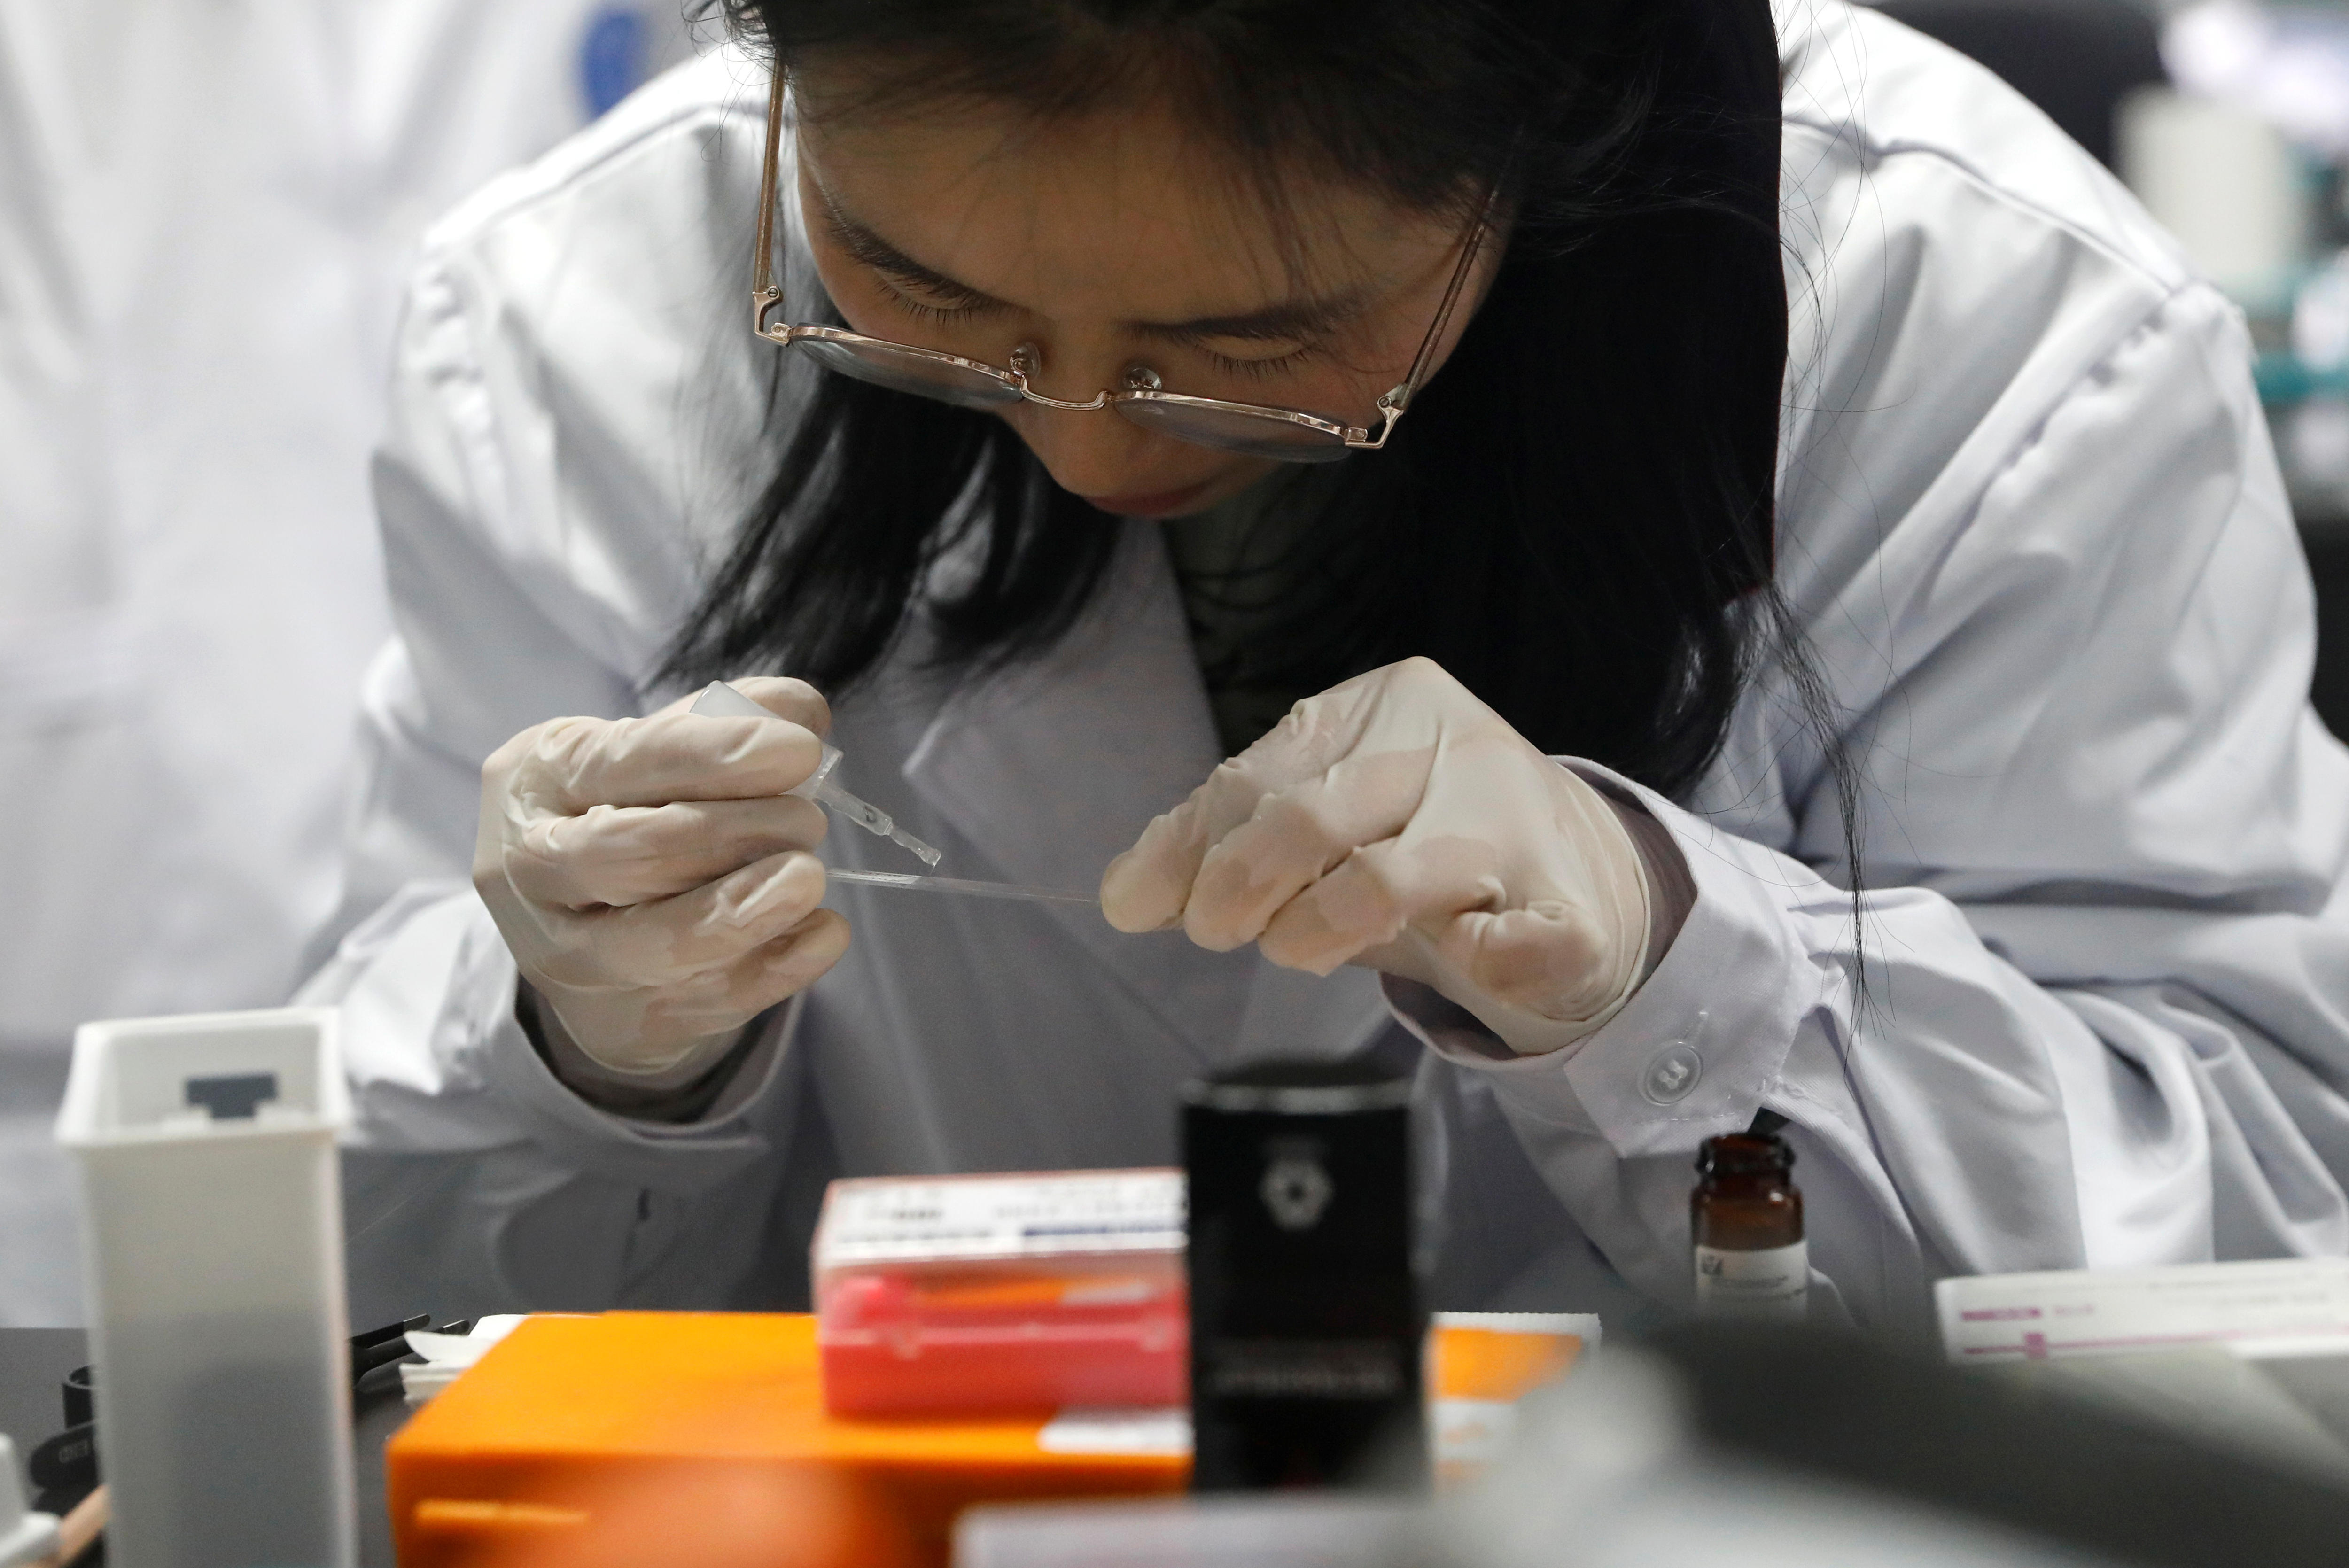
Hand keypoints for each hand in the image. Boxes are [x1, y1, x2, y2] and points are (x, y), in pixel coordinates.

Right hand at [474, 677, 849, 1074]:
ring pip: (655, 942)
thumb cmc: (629, 812)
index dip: (714, 756)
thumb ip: (723, 720)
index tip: (798, 750)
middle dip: (731, 832)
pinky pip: (707, 1000)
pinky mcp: (622, 1021)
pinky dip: (775, 968)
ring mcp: (569, 956)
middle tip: (809, 820)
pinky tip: (822, 933)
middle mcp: (534, 869)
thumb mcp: (654, 750)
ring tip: (810, 877)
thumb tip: (795, 712)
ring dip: (744, 908)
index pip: (623, 761)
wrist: (580, 925)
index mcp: (539, 778)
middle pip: (629, 853)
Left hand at [1100, 658, 1652, 1054]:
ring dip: (1315, 934)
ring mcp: (1518, 825)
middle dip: (1238, 889)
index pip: (1255, 773)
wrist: (1576, 870)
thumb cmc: (1419, 840)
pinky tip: (1458, 952)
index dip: (1185, 846)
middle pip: (1308, 817)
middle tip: (1221, 932)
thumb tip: (1125, 891)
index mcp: (1387, 701)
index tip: (1141, 905)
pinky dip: (1467, 960)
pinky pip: (1500, 948)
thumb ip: (1229, 838)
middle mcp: (1455, 745)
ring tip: (1301, 950)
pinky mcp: (1573, 913)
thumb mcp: (1322, 817)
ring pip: (1383, 883)